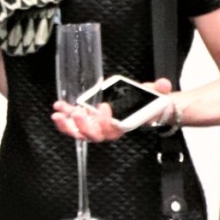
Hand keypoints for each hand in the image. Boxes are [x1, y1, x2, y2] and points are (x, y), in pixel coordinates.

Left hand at [52, 77, 178, 140]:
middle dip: (83, 126)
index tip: (104, 107)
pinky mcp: (88, 119)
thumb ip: (158, 90)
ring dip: (67, 125)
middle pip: (94, 135)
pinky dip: (65, 116)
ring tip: (58, 115)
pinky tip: (58, 108)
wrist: (143, 109)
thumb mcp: (155, 96)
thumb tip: (162, 84)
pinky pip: (74, 123)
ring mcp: (96, 126)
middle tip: (76, 114)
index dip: (107, 122)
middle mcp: (108, 130)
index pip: (114, 130)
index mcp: (123, 126)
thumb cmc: (146, 106)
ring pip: (80, 133)